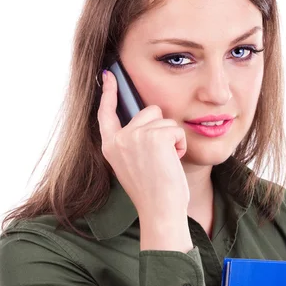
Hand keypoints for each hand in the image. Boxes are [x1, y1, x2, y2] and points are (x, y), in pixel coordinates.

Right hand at [97, 70, 189, 218]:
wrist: (160, 210)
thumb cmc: (153, 193)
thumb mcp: (133, 165)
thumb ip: (133, 142)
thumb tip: (147, 117)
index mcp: (110, 147)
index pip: (106, 113)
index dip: (108, 93)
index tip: (109, 74)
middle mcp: (119, 139)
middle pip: (148, 112)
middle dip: (161, 129)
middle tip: (161, 158)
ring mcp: (134, 136)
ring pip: (164, 120)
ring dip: (172, 139)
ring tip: (166, 163)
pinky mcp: (154, 136)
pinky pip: (175, 129)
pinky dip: (180, 145)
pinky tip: (173, 162)